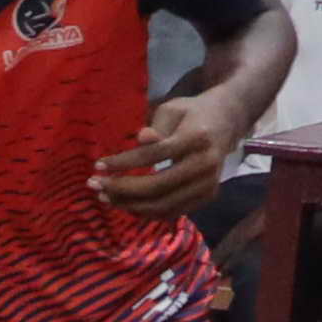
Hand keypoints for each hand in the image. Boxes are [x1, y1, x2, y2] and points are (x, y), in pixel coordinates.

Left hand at [88, 93, 236, 215]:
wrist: (226, 122)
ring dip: (129, 205)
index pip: (154, 154)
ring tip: (104, 196)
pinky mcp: (207, 197)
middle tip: (94, 185)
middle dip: (121, 189)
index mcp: (197, 138)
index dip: (124, 162)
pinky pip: (172, 212)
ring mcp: (209, 184)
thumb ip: (157, 126)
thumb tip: (141, 140)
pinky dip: (146, 212)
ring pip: (164, 205)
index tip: (98, 165)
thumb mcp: (172, 110)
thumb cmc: (192, 113)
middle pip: (158, 186)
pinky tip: (125, 204)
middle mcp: (206, 164)